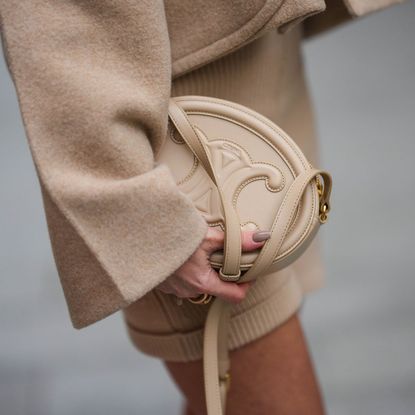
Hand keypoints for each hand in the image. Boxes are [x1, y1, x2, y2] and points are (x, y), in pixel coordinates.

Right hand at [155, 227, 270, 303]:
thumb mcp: (206, 236)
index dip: (247, 285)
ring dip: (206, 269)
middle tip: (229, 253)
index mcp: (202, 283)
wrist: (136, 239)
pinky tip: (187, 253)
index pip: (235, 296)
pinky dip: (190, 269)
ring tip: (206, 249)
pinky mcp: (164, 282)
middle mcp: (188, 291)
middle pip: (217, 287)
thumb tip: (261, 238)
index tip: (251, 271)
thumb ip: (235, 240)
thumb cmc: (172, 238)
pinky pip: (184, 280)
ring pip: (200, 283)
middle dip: (225, 271)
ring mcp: (174, 289)